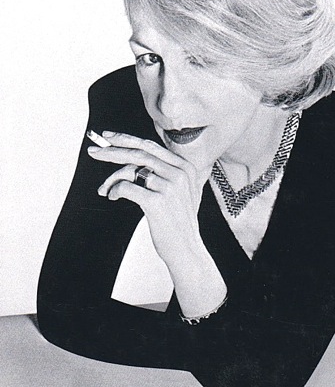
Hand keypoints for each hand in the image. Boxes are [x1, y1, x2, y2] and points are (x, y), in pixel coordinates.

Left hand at [87, 131, 205, 266]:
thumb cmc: (179, 223)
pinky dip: (114, 191)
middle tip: (94, 151)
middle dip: (112, 151)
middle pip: (138, 153)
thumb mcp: (182, 192)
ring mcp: (169, 186)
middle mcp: (179, 173)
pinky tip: (113, 196)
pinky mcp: (157, 201)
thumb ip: (168, 173)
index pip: (150, 146)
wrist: (187, 249)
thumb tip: (135, 162)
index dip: (127, 139)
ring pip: (130, 171)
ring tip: (104, 189)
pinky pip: (126, 187)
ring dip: (111, 179)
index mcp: (185, 167)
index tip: (109, 137)